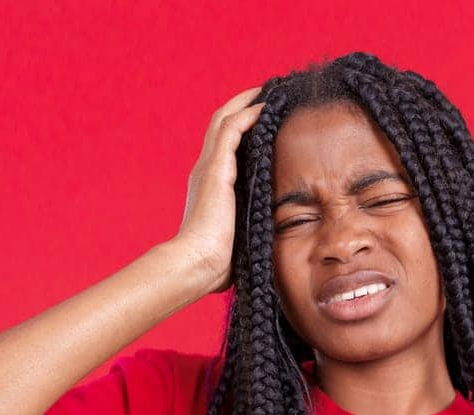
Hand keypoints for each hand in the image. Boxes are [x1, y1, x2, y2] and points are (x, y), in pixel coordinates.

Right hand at [166, 85, 267, 295]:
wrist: (198, 265)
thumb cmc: (219, 262)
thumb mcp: (241, 235)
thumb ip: (252, 225)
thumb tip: (275, 236)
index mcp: (211, 184)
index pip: (225, 145)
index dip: (242, 126)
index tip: (264, 116)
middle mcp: (207, 170)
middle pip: (222, 124)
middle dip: (243, 105)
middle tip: (267, 93)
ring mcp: (209, 168)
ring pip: (224, 120)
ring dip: (246, 102)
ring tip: (268, 91)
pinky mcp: (216, 170)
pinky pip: (231, 131)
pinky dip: (247, 115)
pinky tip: (264, 106)